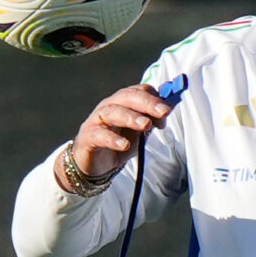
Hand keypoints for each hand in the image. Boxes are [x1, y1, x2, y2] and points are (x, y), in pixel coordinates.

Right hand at [54, 84, 172, 190]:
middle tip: (163, 112)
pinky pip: (99, 135)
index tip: (168, 111)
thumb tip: (168, 109)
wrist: (95, 165)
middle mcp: (109, 106)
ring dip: (131, 117)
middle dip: (147, 103)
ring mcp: (96, 121)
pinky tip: (124, 145)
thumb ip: (153, 120)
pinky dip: (112, 139)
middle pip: (127, 97)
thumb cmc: (119, 143)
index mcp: (123, 102)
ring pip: (112, 112)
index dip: (155, 99)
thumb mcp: (140, 132)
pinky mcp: (87, 137)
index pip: (139, 91)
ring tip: (146, 125)